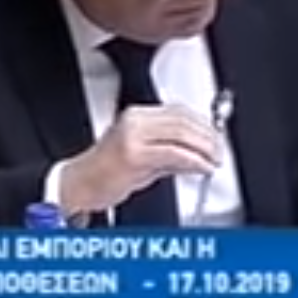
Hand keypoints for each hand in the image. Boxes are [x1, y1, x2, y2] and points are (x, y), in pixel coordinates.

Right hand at [58, 105, 220, 213]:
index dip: (203, 125)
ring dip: (205, 149)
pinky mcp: (134, 155)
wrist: (79, 185)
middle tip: (219, 152)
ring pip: (181, 134)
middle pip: (184, 120)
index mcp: (137, 116)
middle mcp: (135, 121)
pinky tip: (202, 167)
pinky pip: (173, 153)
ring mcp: (133, 136)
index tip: (216, 138)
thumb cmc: (105, 172)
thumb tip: (197, 152)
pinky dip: (194, 160)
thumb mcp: (142, 155)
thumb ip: (169, 151)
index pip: (180, 112)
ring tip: (214, 161)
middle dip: (208, 138)